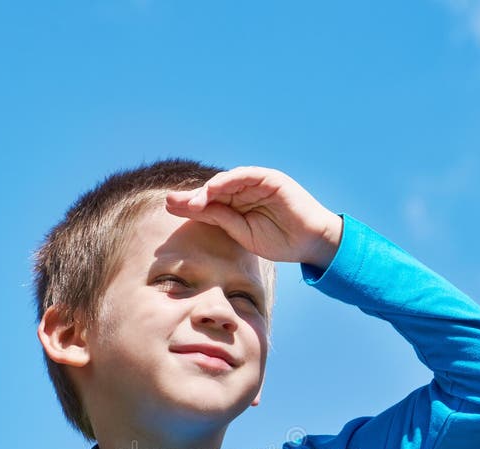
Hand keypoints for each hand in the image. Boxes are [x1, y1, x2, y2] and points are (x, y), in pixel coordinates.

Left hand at [165, 166, 342, 268]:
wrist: (310, 242)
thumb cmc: (280, 241)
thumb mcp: (243, 234)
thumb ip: (223, 220)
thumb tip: (196, 210)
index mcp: (238, 205)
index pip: (209, 202)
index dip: (190, 205)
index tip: (170, 209)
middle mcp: (244, 191)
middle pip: (212, 190)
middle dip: (191, 196)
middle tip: (169, 202)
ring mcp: (256, 183)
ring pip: (225, 181)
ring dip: (206, 190)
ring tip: (189, 202)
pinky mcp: (269, 178)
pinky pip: (245, 175)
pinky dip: (228, 181)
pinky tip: (212, 190)